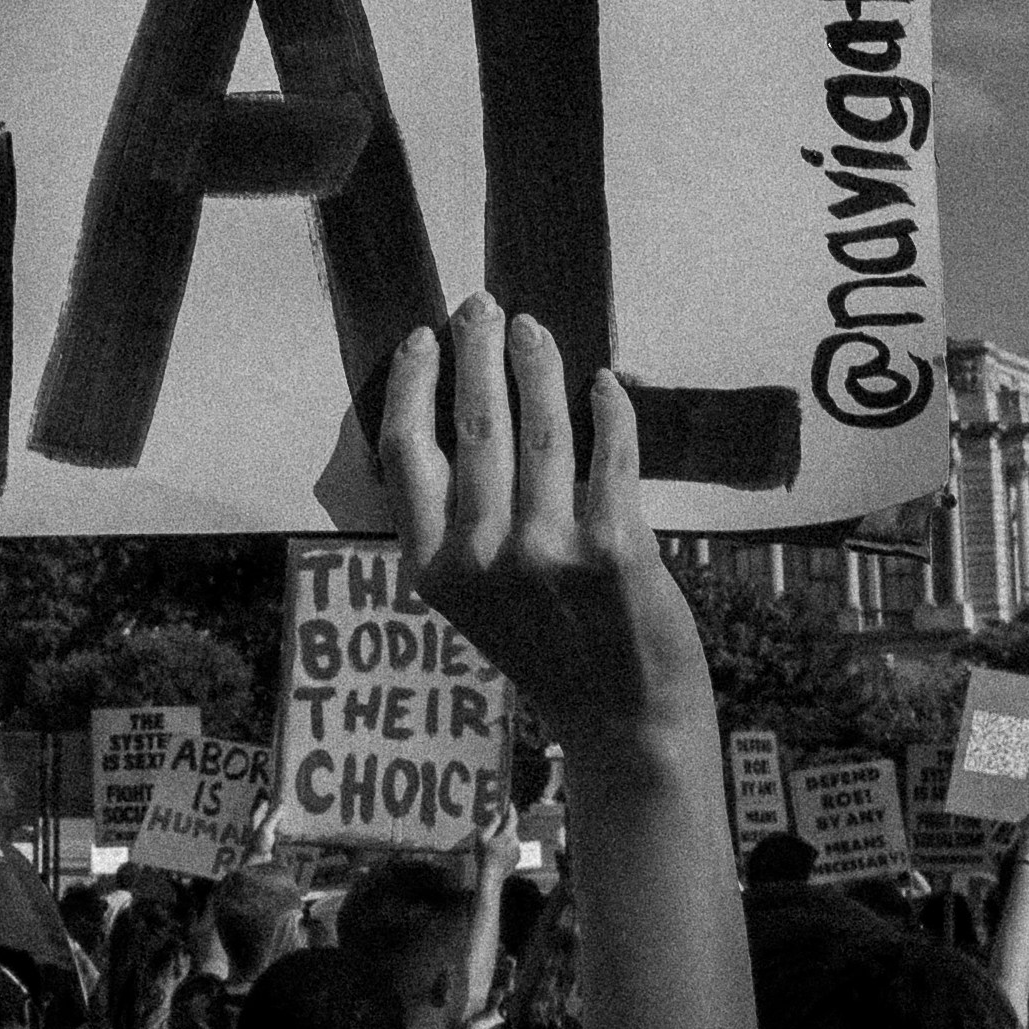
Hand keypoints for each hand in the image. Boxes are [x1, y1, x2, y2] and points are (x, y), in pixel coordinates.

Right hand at [377, 302, 711, 755]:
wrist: (622, 721)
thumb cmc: (550, 654)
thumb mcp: (475, 603)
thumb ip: (459, 528)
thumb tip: (463, 419)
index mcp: (434, 570)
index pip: (405, 453)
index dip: (414, 385)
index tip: (424, 339)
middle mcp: (482, 558)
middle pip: (472, 425)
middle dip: (476, 352)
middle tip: (481, 307)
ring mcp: (548, 551)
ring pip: (538, 428)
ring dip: (536, 364)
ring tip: (533, 328)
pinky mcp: (613, 548)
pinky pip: (609, 454)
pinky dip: (609, 409)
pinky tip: (604, 384)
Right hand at [476, 804, 524, 886]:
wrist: (491, 877)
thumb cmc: (484, 856)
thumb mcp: (483, 838)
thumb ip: (491, 824)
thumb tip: (497, 815)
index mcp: (508, 835)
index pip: (513, 818)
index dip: (511, 809)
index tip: (509, 803)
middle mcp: (516, 841)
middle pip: (511, 829)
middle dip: (504, 825)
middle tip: (494, 825)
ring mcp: (518, 850)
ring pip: (511, 839)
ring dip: (504, 837)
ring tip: (492, 843)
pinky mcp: (517, 858)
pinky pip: (512, 848)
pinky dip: (506, 846)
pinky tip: (496, 852)